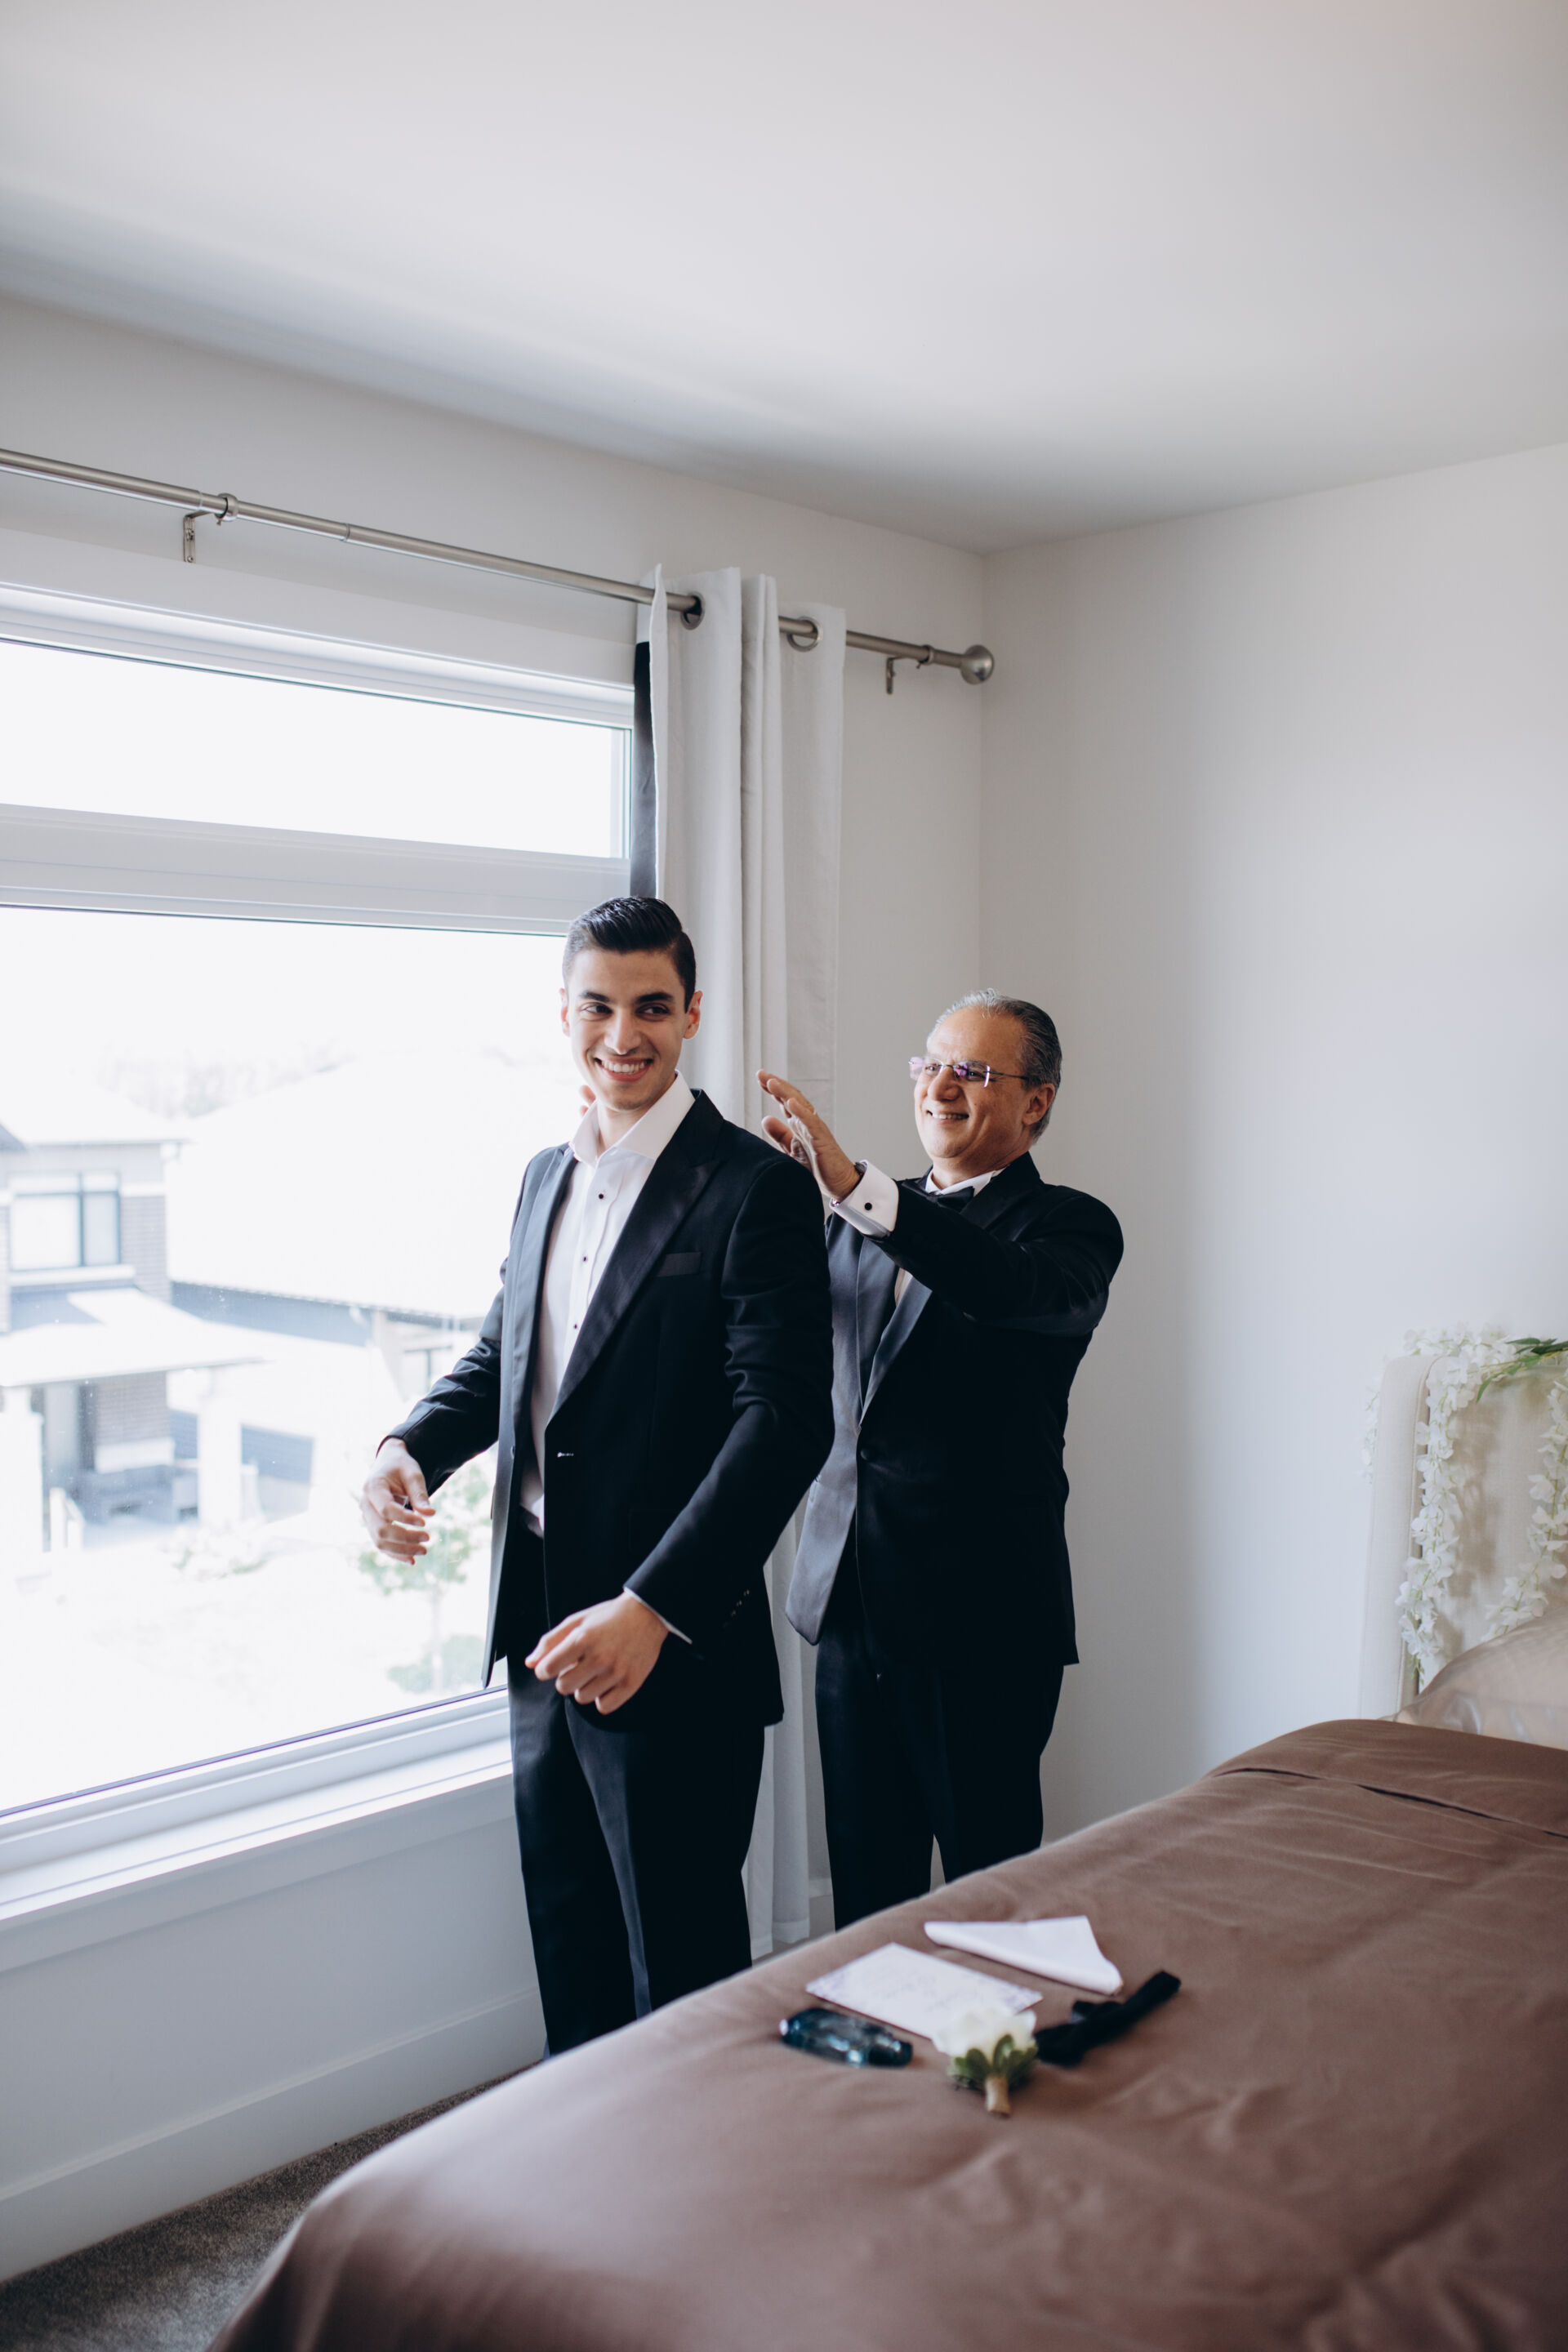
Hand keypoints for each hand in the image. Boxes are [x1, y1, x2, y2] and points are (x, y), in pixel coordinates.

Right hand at [360, 1439, 435, 1560]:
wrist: (388, 1463)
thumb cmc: (401, 1466)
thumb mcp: (413, 1473)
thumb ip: (419, 1493)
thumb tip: (429, 1513)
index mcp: (372, 1487)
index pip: (386, 1510)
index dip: (406, 1519)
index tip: (425, 1522)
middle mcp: (365, 1504)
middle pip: (381, 1530)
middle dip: (405, 1538)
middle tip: (428, 1538)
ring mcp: (366, 1516)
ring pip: (379, 1541)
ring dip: (401, 1549)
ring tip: (423, 1550)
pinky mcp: (372, 1525)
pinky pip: (381, 1543)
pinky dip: (395, 1553)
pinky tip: (411, 1559)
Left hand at [526, 1591, 668, 1713]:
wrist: (647, 1615)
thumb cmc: (607, 1617)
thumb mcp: (577, 1621)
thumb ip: (550, 1641)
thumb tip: (530, 1663)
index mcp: (582, 1638)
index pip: (547, 1669)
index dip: (545, 1669)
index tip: (552, 1666)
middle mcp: (599, 1657)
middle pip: (563, 1687)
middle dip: (565, 1678)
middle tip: (577, 1666)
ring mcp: (616, 1672)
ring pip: (582, 1698)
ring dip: (584, 1687)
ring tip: (595, 1671)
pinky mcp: (631, 1684)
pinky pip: (603, 1707)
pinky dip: (601, 1698)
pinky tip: (606, 1682)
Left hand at [757, 1071, 859, 1203]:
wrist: (838, 1183)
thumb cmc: (818, 1167)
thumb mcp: (792, 1150)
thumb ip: (780, 1135)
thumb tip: (765, 1118)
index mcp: (799, 1124)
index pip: (784, 1101)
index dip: (772, 1089)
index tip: (759, 1077)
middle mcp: (807, 1122)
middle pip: (791, 1097)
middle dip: (776, 1085)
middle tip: (761, 1073)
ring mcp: (815, 1129)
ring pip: (800, 1105)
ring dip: (786, 1093)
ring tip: (772, 1082)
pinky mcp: (822, 1139)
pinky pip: (811, 1123)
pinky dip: (801, 1112)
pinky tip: (791, 1103)